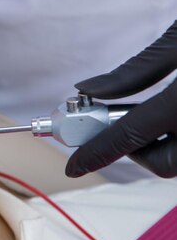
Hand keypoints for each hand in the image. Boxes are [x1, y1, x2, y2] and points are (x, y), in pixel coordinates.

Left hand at [66, 21, 176, 177]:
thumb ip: (133, 72)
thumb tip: (87, 90)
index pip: (128, 137)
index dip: (94, 154)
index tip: (73, 167)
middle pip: (163, 163)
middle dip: (137, 152)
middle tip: (122, 126)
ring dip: (163, 147)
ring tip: (154, 115)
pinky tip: (175, 114)